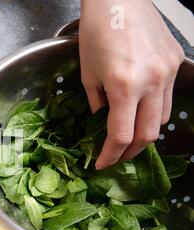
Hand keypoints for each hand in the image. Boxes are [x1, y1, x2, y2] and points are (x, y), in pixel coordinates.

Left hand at [79, 0, 183, 168]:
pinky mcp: (176, 63)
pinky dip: (154, 110)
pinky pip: (168, 97)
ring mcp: (168, 73)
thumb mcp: (88, 74)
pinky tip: (140, 109)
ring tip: (128, 134)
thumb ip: (97, 104)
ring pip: (162, 119)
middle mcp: (152, 82)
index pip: (121, 136)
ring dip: (144, 132)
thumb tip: (102, 122)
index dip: (110, 155)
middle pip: (147, 135)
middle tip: (116, 156)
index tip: (101, 163)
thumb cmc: (96, 32)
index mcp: (124, 86)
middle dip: (130, 152)